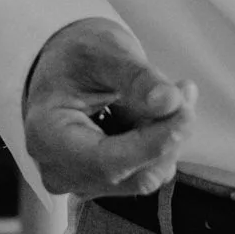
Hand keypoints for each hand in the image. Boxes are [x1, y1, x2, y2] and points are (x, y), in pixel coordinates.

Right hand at [24, 18, 196, 197]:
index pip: (107, 161)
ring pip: (142, 175)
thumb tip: (171, 102)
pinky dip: (158, 143)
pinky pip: (142, 172)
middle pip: (130, 173)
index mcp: (47, 137)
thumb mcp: (104, 51)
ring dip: (166, 138)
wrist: (63, 66)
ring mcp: (80, 181)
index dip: (152, 144)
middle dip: (166, 136)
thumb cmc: (75, 55)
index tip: (186, 115)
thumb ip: (138, 77)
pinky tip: (157, 111)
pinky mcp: (101, 182)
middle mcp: (60, 170)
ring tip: (171, 93)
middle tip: (185, 92)